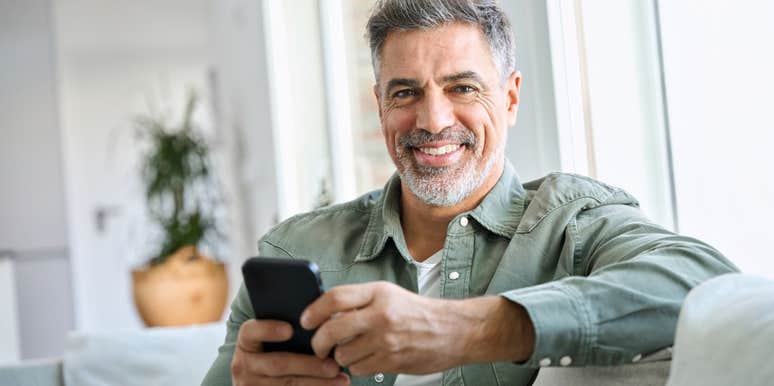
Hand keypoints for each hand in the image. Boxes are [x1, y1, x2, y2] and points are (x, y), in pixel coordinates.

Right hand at [230, 319, 349, 385]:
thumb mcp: (274, 341)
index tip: (289, 329)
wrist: (261, 382)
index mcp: (246, 343)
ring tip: (341, 379)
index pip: (250, 331)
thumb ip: (290, 330)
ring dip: (317, 382)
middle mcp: (243, 365)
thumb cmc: (276, 351)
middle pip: (277, 364)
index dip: (268, 329)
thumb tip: (321, 320)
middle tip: (334, 365)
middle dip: (308, 365)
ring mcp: (250, 385)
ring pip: (287, 384)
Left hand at [300, 281, 534, 375]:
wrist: (453, 330)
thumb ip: (360, 302)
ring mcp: (387, 340)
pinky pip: (359, 368)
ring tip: (349, 351)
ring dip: (341, 357)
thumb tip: (325, 313)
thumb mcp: (389, 295)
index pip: (335, 298)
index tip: (305, 320)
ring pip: (344, 354)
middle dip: (319, 342)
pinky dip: (357, 367)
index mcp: (378, 293)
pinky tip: (366, 359)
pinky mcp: (392, 360)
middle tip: (318, 346)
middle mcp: (381, 315)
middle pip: (332, 330)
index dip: (314, 311)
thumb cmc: (417, 312)